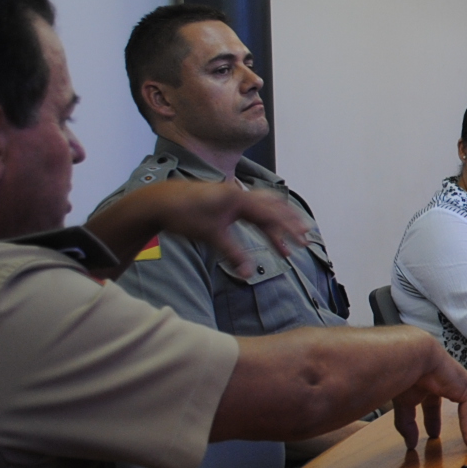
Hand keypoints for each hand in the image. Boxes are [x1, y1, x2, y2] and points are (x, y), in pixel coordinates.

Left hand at [87, 182, 310, 280]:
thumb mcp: (211, 237)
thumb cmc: (184, 215)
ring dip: (280, 218)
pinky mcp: (227, 198)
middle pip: (274, 207)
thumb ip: (233, 254)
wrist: (161, 201)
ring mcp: (234, 194)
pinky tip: (267, 223)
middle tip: (305, 237)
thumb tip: (248, 273)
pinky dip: (265, 215)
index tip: (301, 242)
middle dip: (290, 223)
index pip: (271, 216)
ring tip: (292, 231)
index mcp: (239, 199)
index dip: (288, 231)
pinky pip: (253, 205)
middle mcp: (240, 193)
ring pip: (265, 204)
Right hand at [391, 346, 466, 451]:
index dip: (433, 420)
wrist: (414, 359)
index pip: (434, 404)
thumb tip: (410, 444)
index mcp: (430, 384)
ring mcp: (462, 385)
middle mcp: (450, 383)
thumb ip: (407, 424)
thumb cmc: (406, 375)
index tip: (433, 434)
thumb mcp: (406, 404)